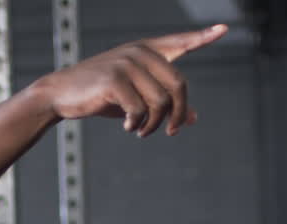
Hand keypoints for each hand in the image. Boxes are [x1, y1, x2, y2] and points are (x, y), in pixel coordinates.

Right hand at [31, 24, 227, 136]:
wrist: (62, 94)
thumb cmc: (101, 95)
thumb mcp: (136, 98)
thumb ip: (163, 103)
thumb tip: (193, 118)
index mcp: (147, 51)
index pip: (180, 43)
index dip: (202, 37)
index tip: (224, 29)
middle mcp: (140, 52)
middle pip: (178, 86)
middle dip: (176, 115)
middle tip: (169, 132)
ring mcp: (127, 63)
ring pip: (160, 103)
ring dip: (153, 125)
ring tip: (141, 131)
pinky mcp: (114, 79)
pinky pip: (140, 110)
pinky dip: (136, 125)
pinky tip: (127, 127)